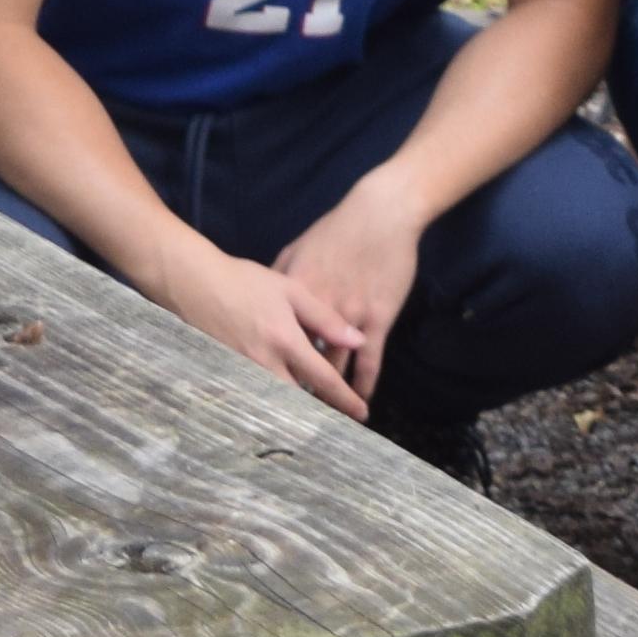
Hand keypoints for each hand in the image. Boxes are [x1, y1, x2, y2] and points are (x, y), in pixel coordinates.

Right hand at [148, 237, 372, 416]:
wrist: (194, 284)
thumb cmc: (246, 283)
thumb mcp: (292, 291)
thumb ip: (326, 318)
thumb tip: (358, 341)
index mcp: (286, 341)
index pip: (323, 380)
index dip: (344, 399)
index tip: (362, 414)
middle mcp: (263, 364)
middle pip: (298, 402)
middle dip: (320, 415)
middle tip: (340, 423)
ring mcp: (240, 374)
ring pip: (275, 404)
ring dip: (296, 414)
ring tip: (315, 420)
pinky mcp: (224, 377)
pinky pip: (253, 399)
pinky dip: (269, 406)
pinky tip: (280, 408)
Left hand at [271, 178, 430, 405]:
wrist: (380, 213)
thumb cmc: (337, 229)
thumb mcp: (295, 251)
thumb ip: (276, 280)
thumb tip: (259, 300)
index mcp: (289, 301)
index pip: (271, 346)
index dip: (263, 373)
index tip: (257, 398)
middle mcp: (314, 316)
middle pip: (299, 366)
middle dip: (293, 397)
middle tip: (288, 423)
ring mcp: (348, 319)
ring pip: (334, 369)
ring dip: (330, 397)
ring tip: (325, 421)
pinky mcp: (377, 318)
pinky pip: (370, 361)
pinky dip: (365, 383)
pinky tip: (362, 400)